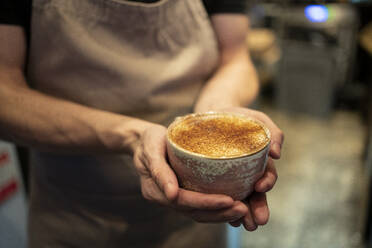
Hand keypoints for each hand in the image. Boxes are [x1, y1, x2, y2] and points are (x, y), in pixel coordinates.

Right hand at [133, 124, 250, 222]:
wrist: (143, 141)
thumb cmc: (148, 140)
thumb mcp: (151, 148)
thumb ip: (159, 170)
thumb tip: (172, 194)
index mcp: (155, 190)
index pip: (183, 201)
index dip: (206, 203)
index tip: (229, 200)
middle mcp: (165, 198)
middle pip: (193, 212)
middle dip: (219, 213)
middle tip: (243, 209)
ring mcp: (173, 198)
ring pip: (198, 213)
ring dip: (220, 214)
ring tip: (243, 209)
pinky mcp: (182, 194)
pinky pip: (199, 206)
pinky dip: (216, 208)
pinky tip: (233, 204)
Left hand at [213, 107, 283, 230]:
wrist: (217, 113)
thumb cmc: (241, 117)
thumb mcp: (259, 120)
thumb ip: (273, 133)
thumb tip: (276, 153)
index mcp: (260, 161)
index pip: (267, 175)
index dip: (267, 182)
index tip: (260, 187)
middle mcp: (249, 173)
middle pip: (255, 194)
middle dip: (258, 208)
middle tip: (257, 222)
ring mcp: (234, 178)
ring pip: (240, 199)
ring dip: (242, 214)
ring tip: (240, 224)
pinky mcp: (219, 179)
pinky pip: (223, 194)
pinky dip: (224, 207)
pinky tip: (223, 217)